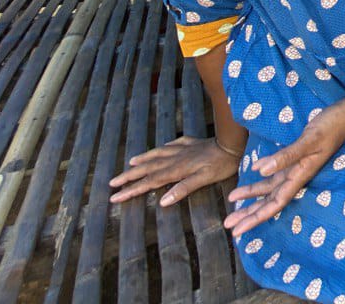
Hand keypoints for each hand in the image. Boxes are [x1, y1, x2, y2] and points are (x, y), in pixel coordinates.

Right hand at [109, 135, 240, 207]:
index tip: (115, 197)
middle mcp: (175, 158)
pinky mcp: (190, 143)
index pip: (149, 182)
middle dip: (129, 176)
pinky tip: (158, 149)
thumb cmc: (221, 164)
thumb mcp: (204, 179)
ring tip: (130, 163)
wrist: (232, 143)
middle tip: (112, 182)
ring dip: (142, 160)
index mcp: (176, 170)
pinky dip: (160, 149)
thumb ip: (184, 188)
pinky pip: (170, 145)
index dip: (131, 190)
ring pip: (156, 155)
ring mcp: (182, 149)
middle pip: (147, 168)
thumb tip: (163, 201)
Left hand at [223, 104, 344, 237]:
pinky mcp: (296, 156)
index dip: (256, 218)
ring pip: (270, 186)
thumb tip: (260, 171)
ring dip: (251, 195)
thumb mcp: (309, 140)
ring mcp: (296, 166)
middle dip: (249, 213)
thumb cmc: (331, 127)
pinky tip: (252, 172)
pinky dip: (262, 173)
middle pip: (269, 200)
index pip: (275, 203)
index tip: (238, 231)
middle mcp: (297, 175)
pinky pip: (276, 170)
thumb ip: (286, 156)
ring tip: (232, 201)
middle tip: (228, 224)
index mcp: (300, 175)